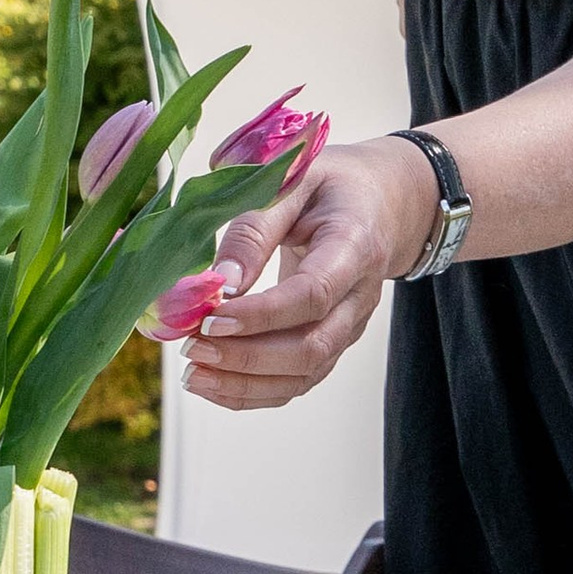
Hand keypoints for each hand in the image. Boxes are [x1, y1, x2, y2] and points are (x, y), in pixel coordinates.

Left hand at [179, 134, 438, 412]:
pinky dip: (253, 392)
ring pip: (304, 374)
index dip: (261, 315)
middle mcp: (359, 297)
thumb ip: (255, 228)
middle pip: (311, 347)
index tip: (210, 318)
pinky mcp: (333, 343)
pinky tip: (213, 384)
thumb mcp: (293, 181)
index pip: (312, 294)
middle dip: (247, 356)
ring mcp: (350, 326)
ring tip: (192, 374)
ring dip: (245, 383)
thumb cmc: (330, 186)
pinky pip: (297, 381)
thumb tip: (219, 281)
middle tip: (192, 347)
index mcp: (355, 246)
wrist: (380, 202)